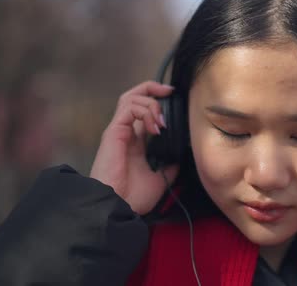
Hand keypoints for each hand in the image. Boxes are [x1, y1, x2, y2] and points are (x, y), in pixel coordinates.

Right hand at [90, 81, 178, 214]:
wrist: (118, 207)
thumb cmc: (133, 197)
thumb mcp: (160, 178)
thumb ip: (170, 164)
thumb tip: (182, 153)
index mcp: (135, 141)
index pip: (144, 110)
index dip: (158, 100)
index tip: (176, 100)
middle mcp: (126, 132)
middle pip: (134, 96)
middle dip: (153, 88)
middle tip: (170, 92)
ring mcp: (118, 130)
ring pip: (131, 97)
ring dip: (152, 103)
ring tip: (162, 122)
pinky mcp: (113, 132)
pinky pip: (128, 107)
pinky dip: (145, 110)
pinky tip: (155, 127)